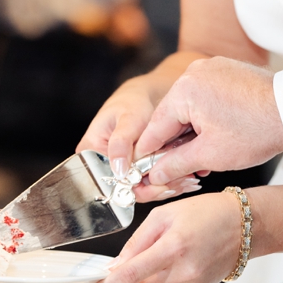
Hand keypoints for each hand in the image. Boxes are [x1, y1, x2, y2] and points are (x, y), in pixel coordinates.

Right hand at [77, 52, 209, 200]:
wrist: (149, 94)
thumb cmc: (133, 100)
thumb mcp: (128, 118)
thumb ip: (121, 143)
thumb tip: (118, 170)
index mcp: (92, 153)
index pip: (110, 181)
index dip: (134, 187)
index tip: (158, 184)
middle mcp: (106, 165)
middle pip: (130, 188)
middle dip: (157, 186)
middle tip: (182, 182)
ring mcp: (125, 169)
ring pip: (146, 187)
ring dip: (169, 184)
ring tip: (190, 178)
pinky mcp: (141, 169)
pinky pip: (156, 180)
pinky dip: (174, 178)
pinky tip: (190, 175)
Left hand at [93, 192, 240, 282]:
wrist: (247, 226)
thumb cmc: (208, 213)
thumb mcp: (165, 215)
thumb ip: (138, 241)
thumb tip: (117, 264)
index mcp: (173, 247)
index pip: (133, 274)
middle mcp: (184, 271)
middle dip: (124, 282)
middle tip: (115, 272)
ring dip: (147, 277)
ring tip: (164, 252)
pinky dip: (166, 277)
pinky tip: (180, 260)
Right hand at [135, 57, 282, 185]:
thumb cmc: (258, 131)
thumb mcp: (209, 156)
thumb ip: (175, 165)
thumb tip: (155, 173)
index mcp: (184, 90)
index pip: (155, 127)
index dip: (148, 153)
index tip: (141, 169)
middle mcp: (194, 73)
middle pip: (172, 116)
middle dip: (175, 145)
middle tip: (177, 170)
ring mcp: (212, 69)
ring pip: (190, 108)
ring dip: (192, 134)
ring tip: (201, 159)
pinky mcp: (227, 71)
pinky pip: (206, 97)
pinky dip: (206, 118)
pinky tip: (214, 139)